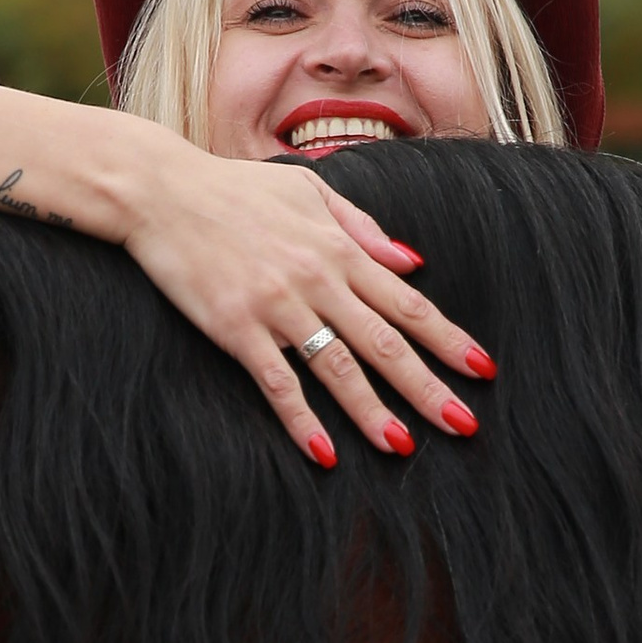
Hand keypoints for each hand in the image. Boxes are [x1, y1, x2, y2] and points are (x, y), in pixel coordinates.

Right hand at [115, 130, 493, 463]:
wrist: (161, 190)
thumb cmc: (234, 189)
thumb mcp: (308, 191)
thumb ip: (361, 228)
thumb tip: (412, 262)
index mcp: (338, 248)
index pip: (406, 303)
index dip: (447, 338)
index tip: (481, 369)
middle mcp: (316, 279)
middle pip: (384, 342)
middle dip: (427, 387)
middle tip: (462, 425)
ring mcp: (276, 305)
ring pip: (337, 367)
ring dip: (373, 411)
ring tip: (403, 447)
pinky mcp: (236, 327)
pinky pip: (277, 383)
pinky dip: (302, 420)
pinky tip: (324, 453)